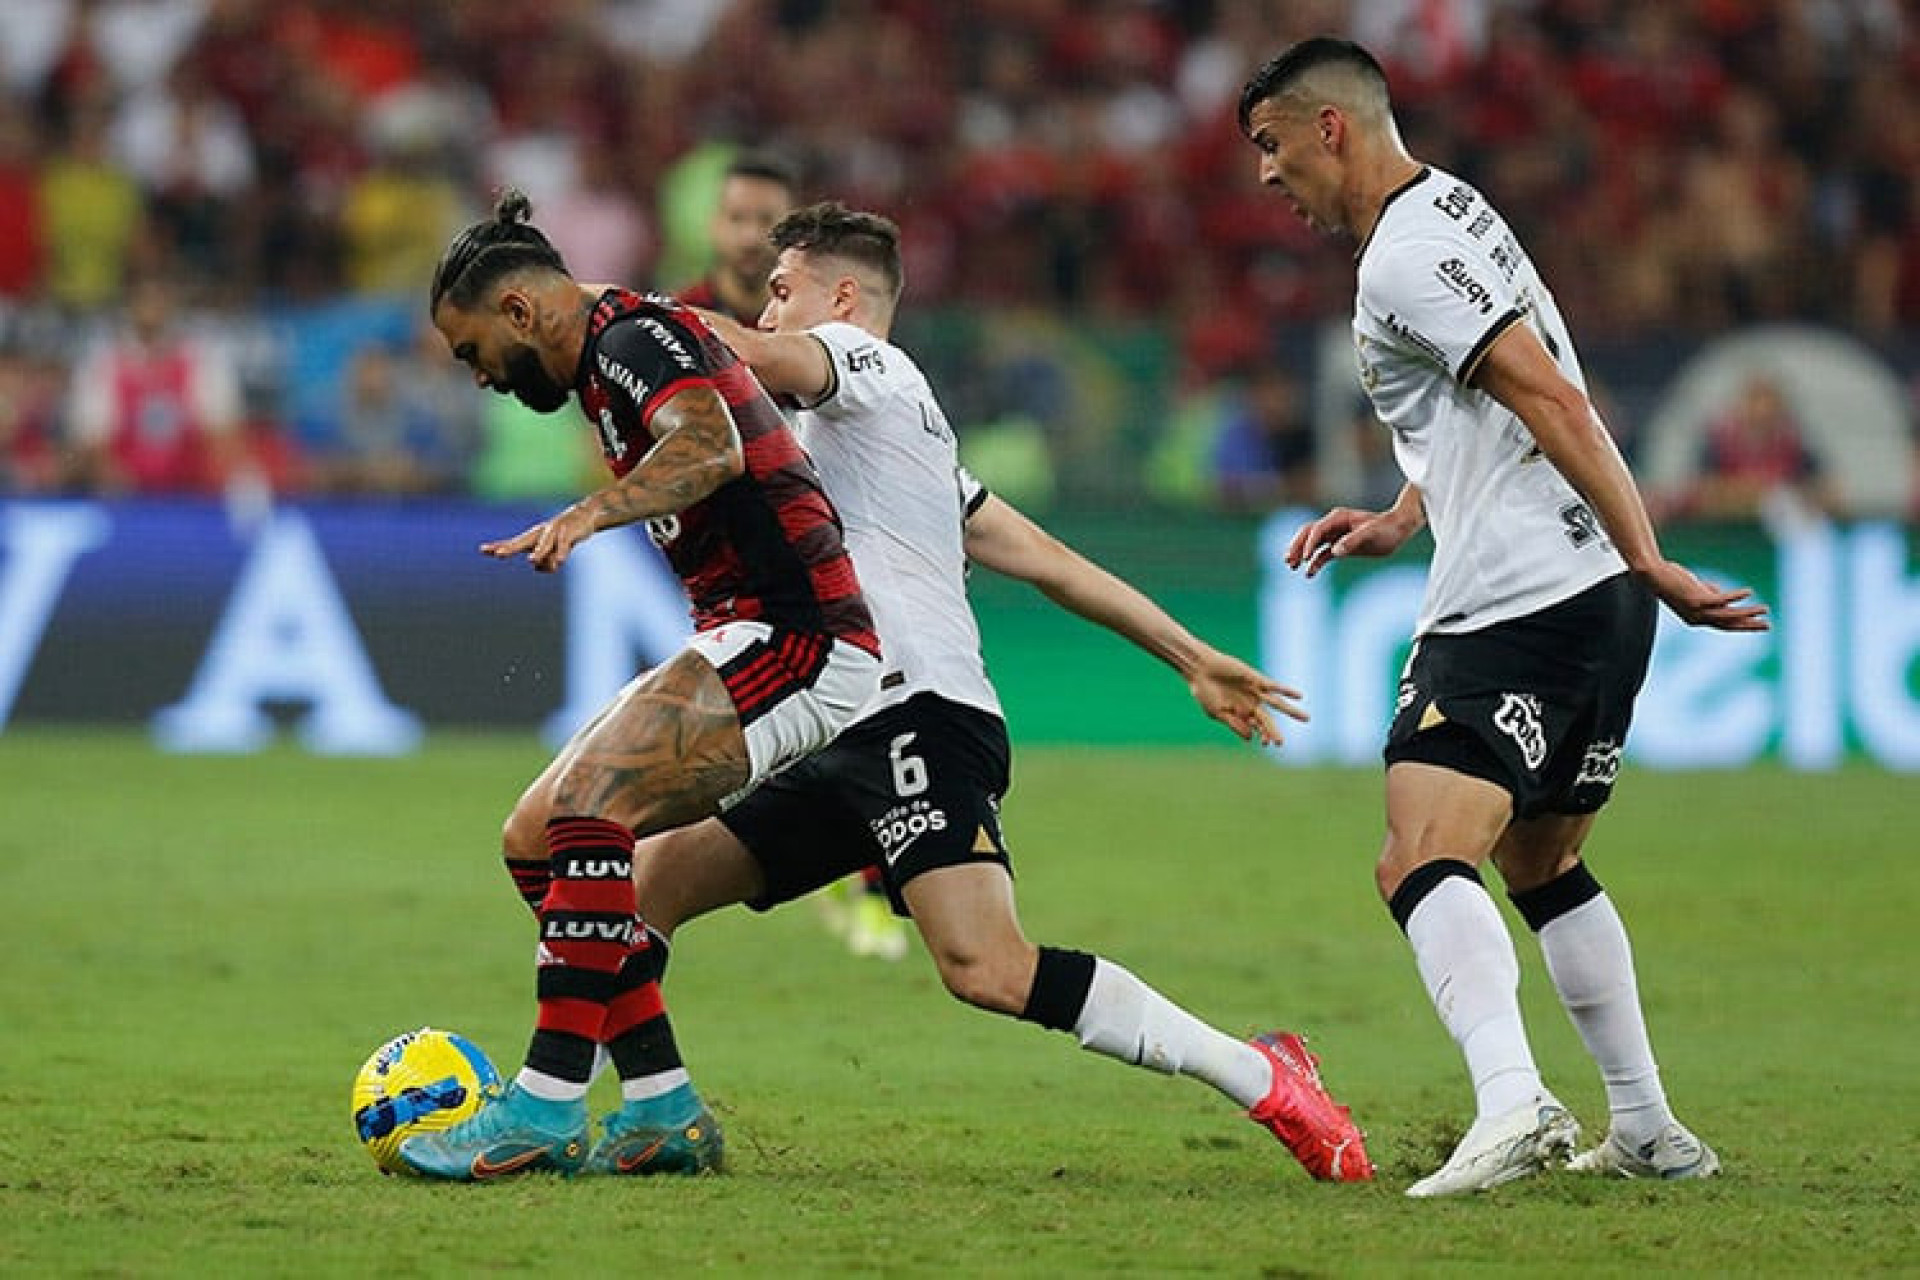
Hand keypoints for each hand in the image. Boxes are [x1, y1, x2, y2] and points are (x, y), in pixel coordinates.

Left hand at [481, 505, 596, 572]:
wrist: (585, 515)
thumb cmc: (564, 534)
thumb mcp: (554, 551)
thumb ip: (546, 561)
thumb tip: (537, 568)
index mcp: (534, 537)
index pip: (513, 543)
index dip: (499, 546)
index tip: (482, 550)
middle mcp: (540, 533)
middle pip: (522, 542)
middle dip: (510, 548)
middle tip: (497, 554)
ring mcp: (554, 531)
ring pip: (544, 544)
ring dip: (538, 552)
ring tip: (531, 561)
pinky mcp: (569, 532)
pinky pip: (564, 545)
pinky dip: (562, 552)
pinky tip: (560, 561)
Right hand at [1190, 651, 1307, 746]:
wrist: (1201, 669)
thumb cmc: (1205, 692)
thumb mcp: (1218, 713)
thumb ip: (1234, 725)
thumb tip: (1251, 739)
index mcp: (1241, 714)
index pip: (1258, 729)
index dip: (1264, 736)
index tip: (1267, 744)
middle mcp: (1251, 704)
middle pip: (1268, 720)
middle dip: (1274, 731)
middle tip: (1281, 743)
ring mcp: (1255, 692)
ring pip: (1277, 704)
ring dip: (1291, 711)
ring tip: (1306, 719)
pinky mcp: (1256, 679)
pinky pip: (1274, 686)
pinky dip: (1286, 691)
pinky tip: (1298, 696)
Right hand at [1285, 506, 1414, 577]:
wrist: (1398, 530)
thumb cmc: (1386, 529)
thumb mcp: (1371, 534)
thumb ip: (1353, 541)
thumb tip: (1335, 550)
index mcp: (1338, 518)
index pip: (1317, 530)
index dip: (1309, 543)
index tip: (1306, 558)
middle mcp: (1333, 525)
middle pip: (1308, 534)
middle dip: (1297, 546)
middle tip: (1288, 560)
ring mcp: (1336, 535)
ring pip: (1312, 544)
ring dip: (1301, 554)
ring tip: (1291, 566)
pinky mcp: (1340, 546)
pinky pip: (1322, 554)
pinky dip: (1315, 563)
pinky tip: (1309, 574)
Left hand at [1641, 560, 1770, 631]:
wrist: (1654, 575)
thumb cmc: (1673, 580)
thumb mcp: (1694, 589)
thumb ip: (1708, 592)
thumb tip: (1720, 592)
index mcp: (1697, 618)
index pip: (1724, 625)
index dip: (1742, 625)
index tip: (1759, 623)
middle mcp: (1697, 618)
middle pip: (1729, 625)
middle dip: (1749, 626)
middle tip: (1768, 626)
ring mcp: (1697, 610)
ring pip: (1727, 615)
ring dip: (1747, 613)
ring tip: (1764, 609)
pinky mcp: (1696, 598)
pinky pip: (1721, 600)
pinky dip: (1735, 596)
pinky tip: (1749, 592)